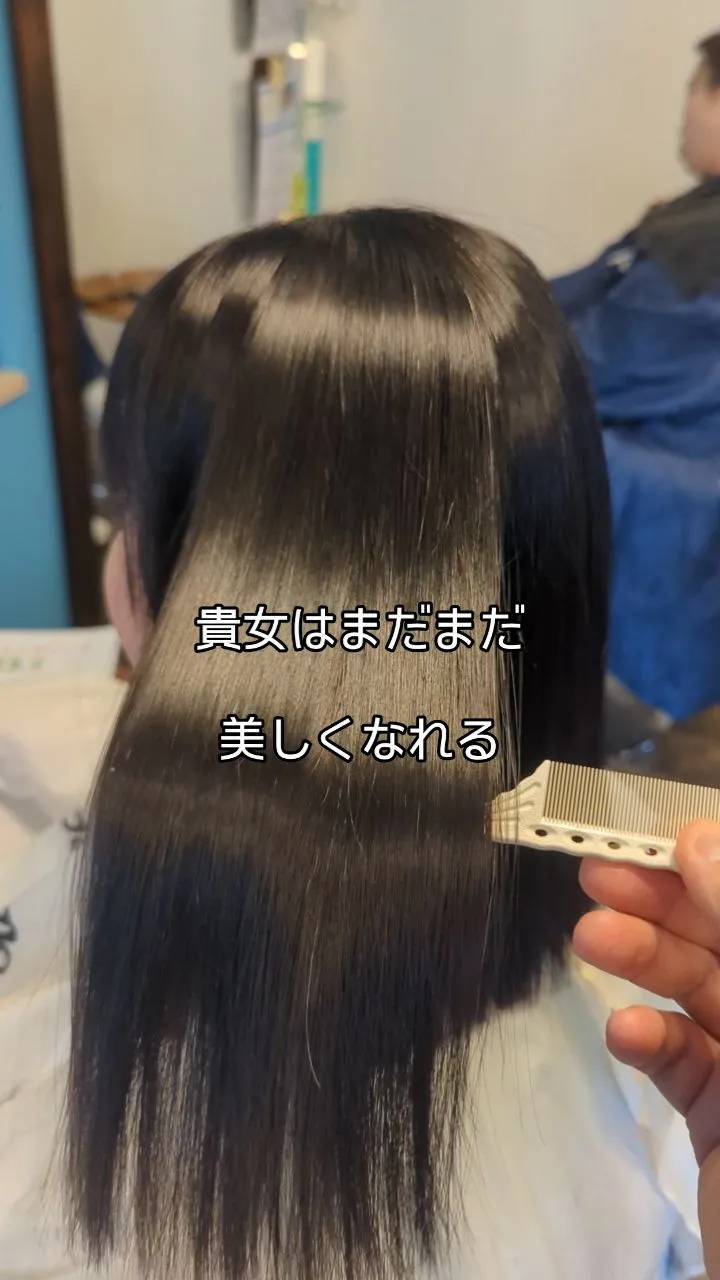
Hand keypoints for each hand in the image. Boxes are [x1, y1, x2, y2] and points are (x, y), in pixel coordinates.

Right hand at [574, 821, 719, 1278]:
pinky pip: (685, 1062)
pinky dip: (649, 1042)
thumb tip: (700, 840)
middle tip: (594, 874)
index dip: (717, 863)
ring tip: (587, 940)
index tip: (655, 838)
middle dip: (665, 906)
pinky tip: (623, 1035)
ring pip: (702, 994)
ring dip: (642, 964)